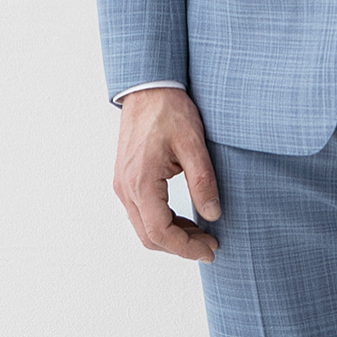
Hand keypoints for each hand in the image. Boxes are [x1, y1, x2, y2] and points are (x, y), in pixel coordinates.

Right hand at [113, 88, 220, 262]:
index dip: (186, 248)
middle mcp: (126, 187)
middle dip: (180, 247)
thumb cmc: (169, 109)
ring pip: (144, 226)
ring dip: (172, 235)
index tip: (210, 250)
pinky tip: (185, 218)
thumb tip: (214, 214)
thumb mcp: (193, 142)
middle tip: (210, 245)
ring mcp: (123, 183)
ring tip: (202, 233)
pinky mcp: (126, 178)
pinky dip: (163, 222)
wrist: (148, 86)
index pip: (160, 232)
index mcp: (141, 182)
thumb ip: (203, 180)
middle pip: (149, 236)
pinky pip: (142, 212)